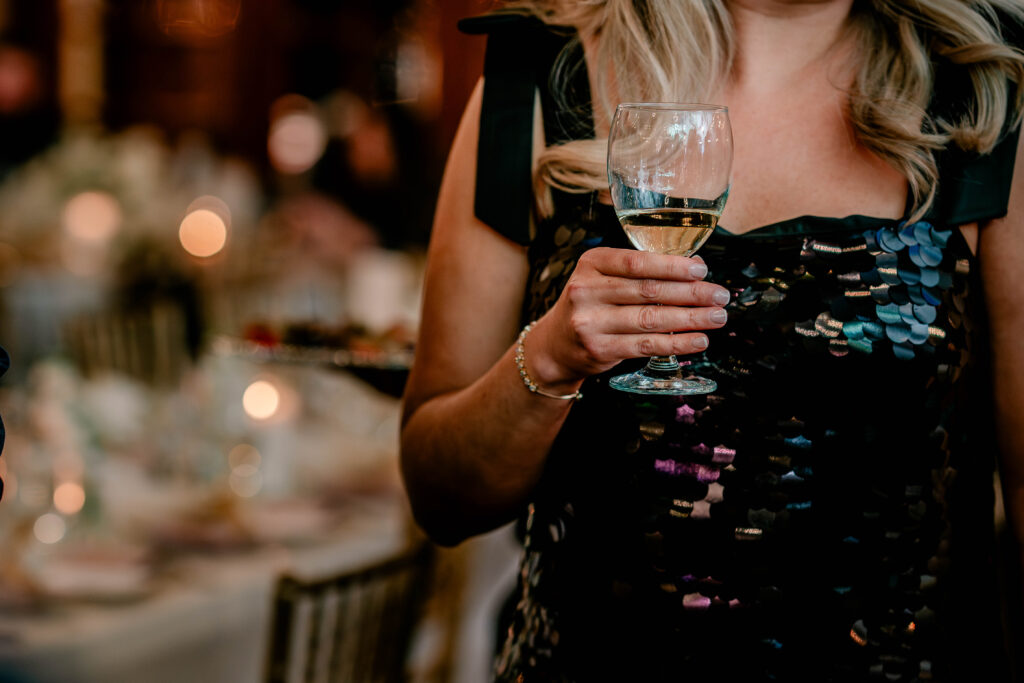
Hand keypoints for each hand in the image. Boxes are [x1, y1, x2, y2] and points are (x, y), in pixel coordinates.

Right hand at [525, 248, 729, 389]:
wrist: (555, 345)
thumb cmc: (590, 305)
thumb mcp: (602, 278)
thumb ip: (639, 271)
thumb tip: (693, 267)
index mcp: (591, 264)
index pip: (637, 263)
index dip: (672, 266)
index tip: (702, 269)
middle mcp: (586, 291)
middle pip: (648, 291)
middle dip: (691, 293)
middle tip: (719, 295)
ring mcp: (590, 322)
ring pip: (651, 319)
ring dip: (690, 318)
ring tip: (717, 317)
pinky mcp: (599, 350)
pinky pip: (646, 345)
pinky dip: (677, 343)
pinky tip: (698, 340)